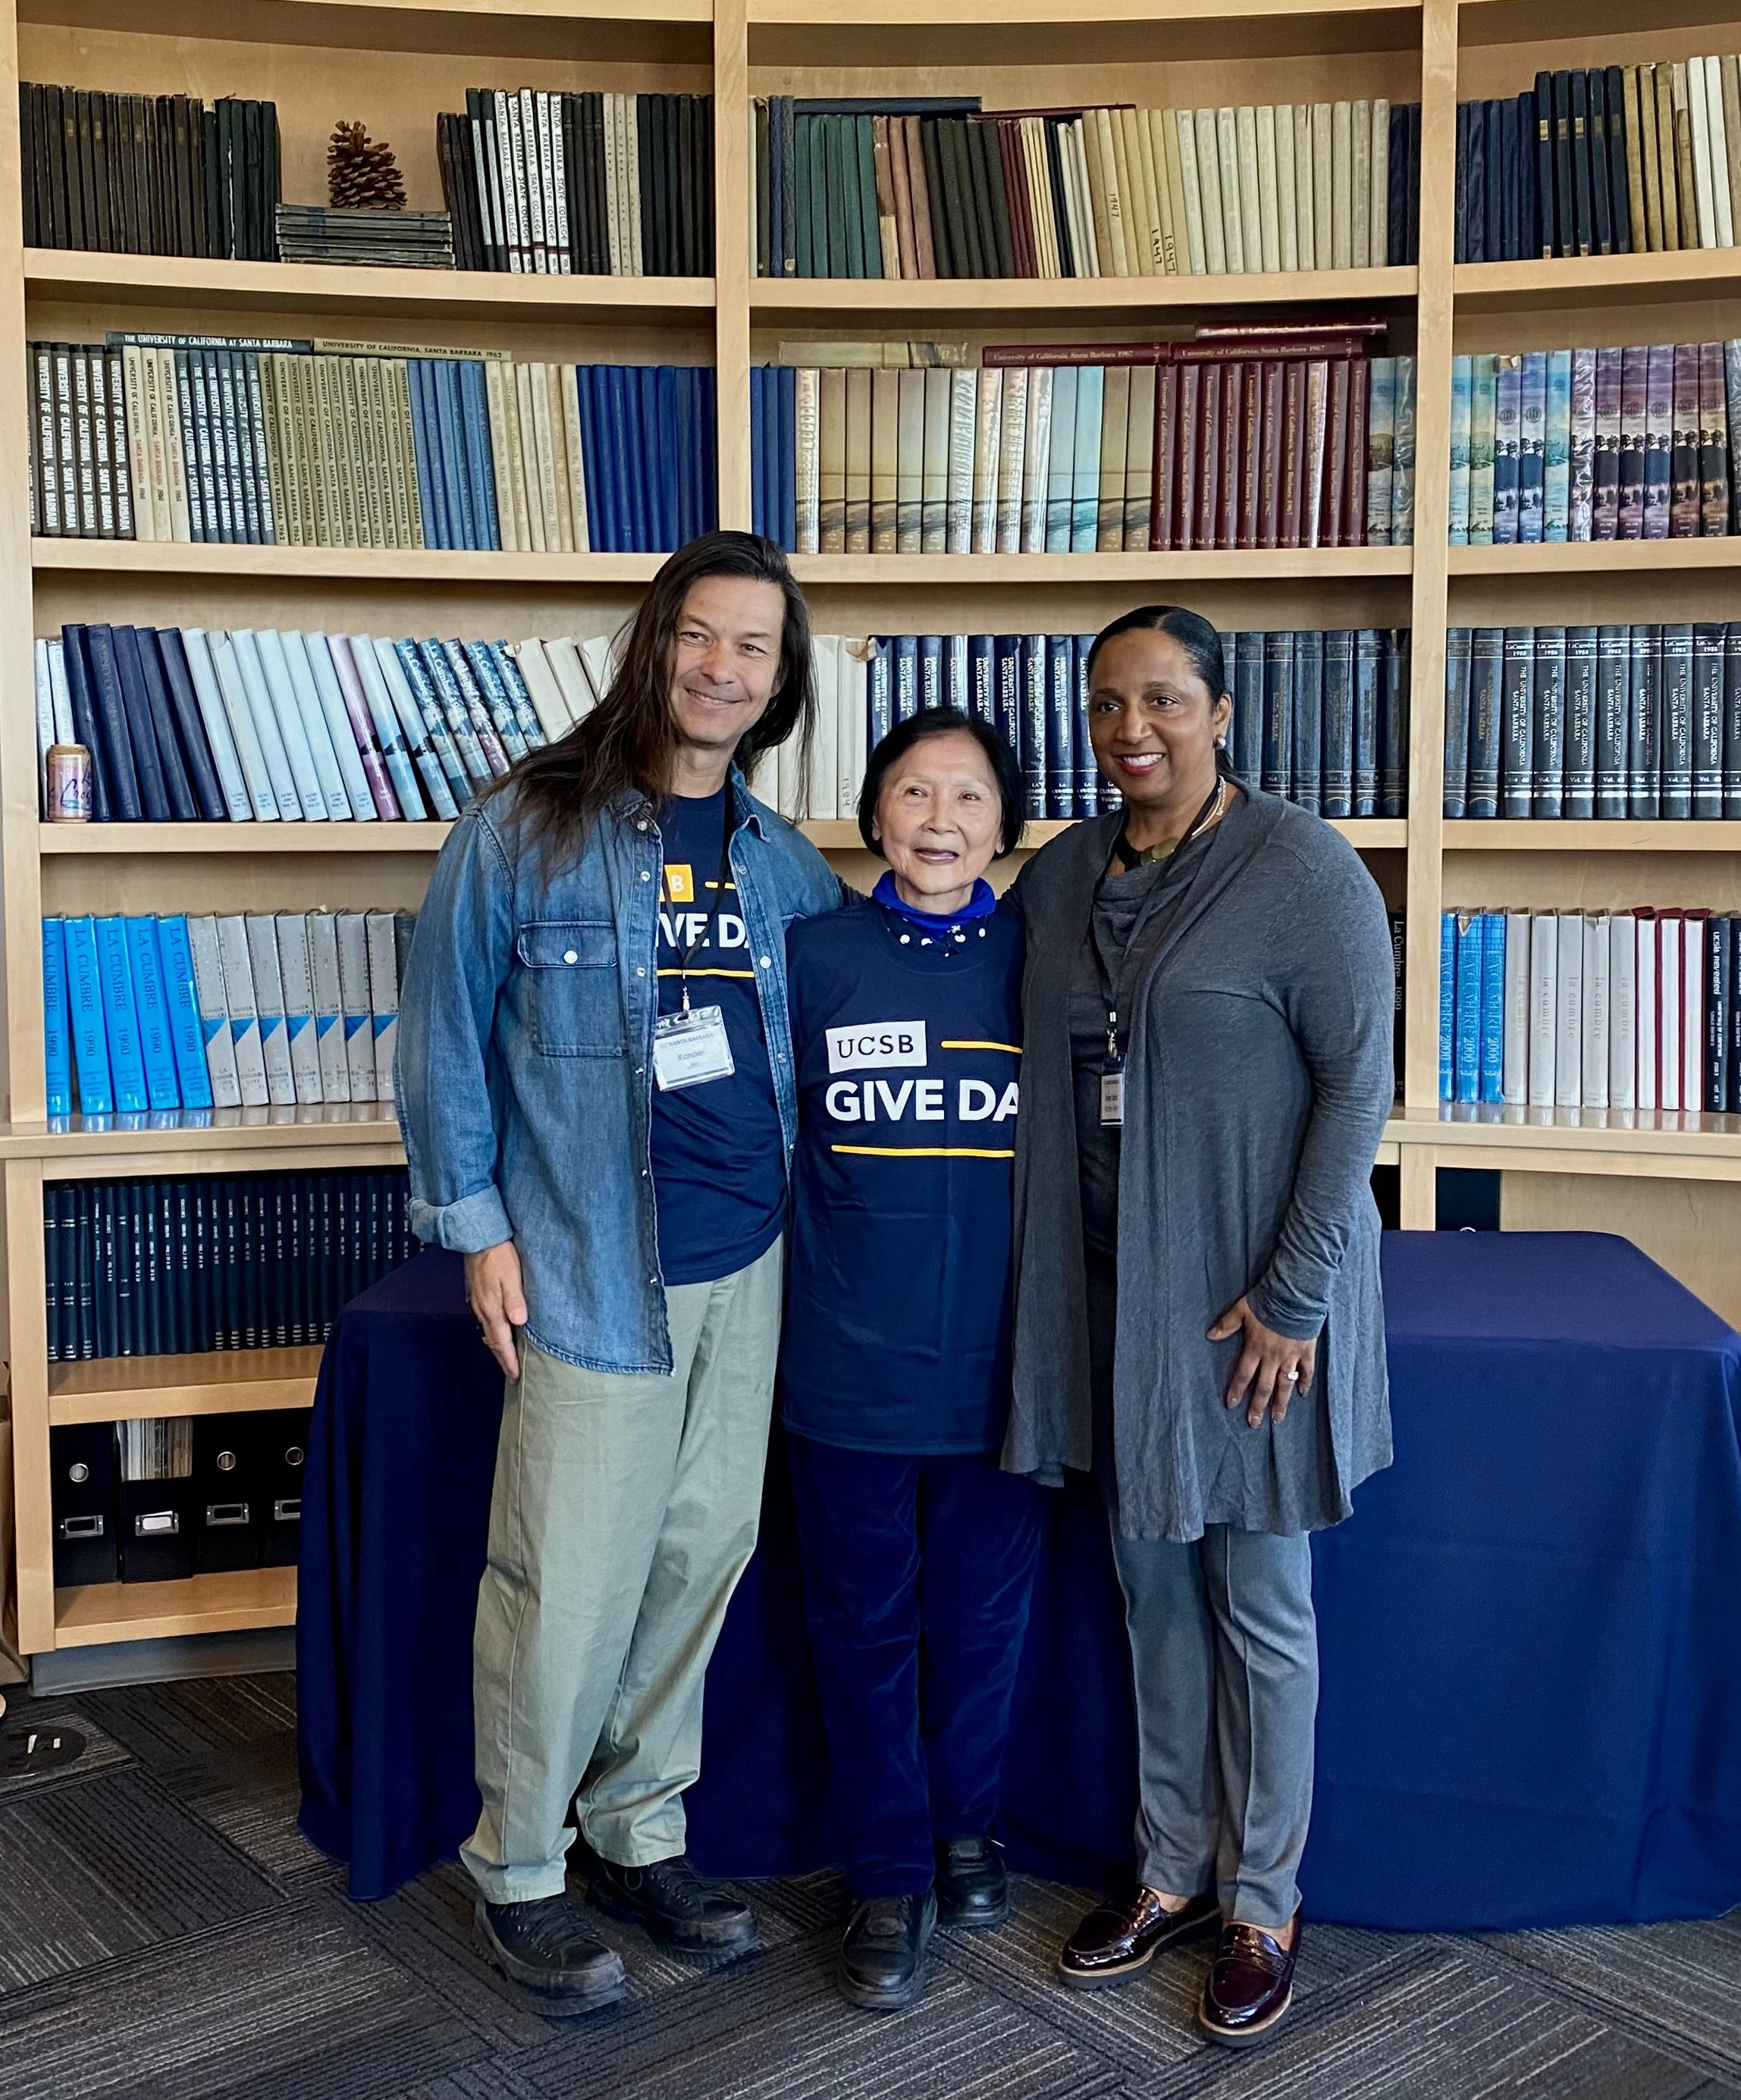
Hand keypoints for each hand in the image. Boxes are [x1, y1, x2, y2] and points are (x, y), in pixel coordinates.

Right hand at [466, 1241, 526, 1378]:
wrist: (478, 1239)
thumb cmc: (498, 1254)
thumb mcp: (511, 1276)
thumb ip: (515, 1300)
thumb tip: (520, 1321)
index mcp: (492, 1308)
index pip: (501, 1342)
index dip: (509, 1360)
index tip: (515, 1375)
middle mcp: (482, 1310)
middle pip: (493, 1342)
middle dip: (502, 1360)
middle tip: (511, 1374)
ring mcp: (478, 1304)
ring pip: (488, 1333)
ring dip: (497, 1348)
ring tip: (506, 1359)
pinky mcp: (477, 1296)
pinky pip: (484, 1322)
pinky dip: (492, 1333)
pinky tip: (497, 1332)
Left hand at [1207, 1296, 1315, 1427]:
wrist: (1295, 1295)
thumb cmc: (1267, 1301)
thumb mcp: (1241, 1310)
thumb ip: (1227, 1324)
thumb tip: (1209, 1336)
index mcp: (1255, 1348)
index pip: (1243, 1375)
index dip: (1237, 1390)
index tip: (1232, 1405)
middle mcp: (1273, 1357)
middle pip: (1264, 1387)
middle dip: (1258, 1406)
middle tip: (1254, 1423)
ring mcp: (1291, 1356)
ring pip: (1285, 1385)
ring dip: (1281, 1403)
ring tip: (1277, 1420)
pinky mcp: (1306, 1351)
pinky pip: (1307, 1371)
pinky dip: (1305, 1383)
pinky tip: (1303, 1394)